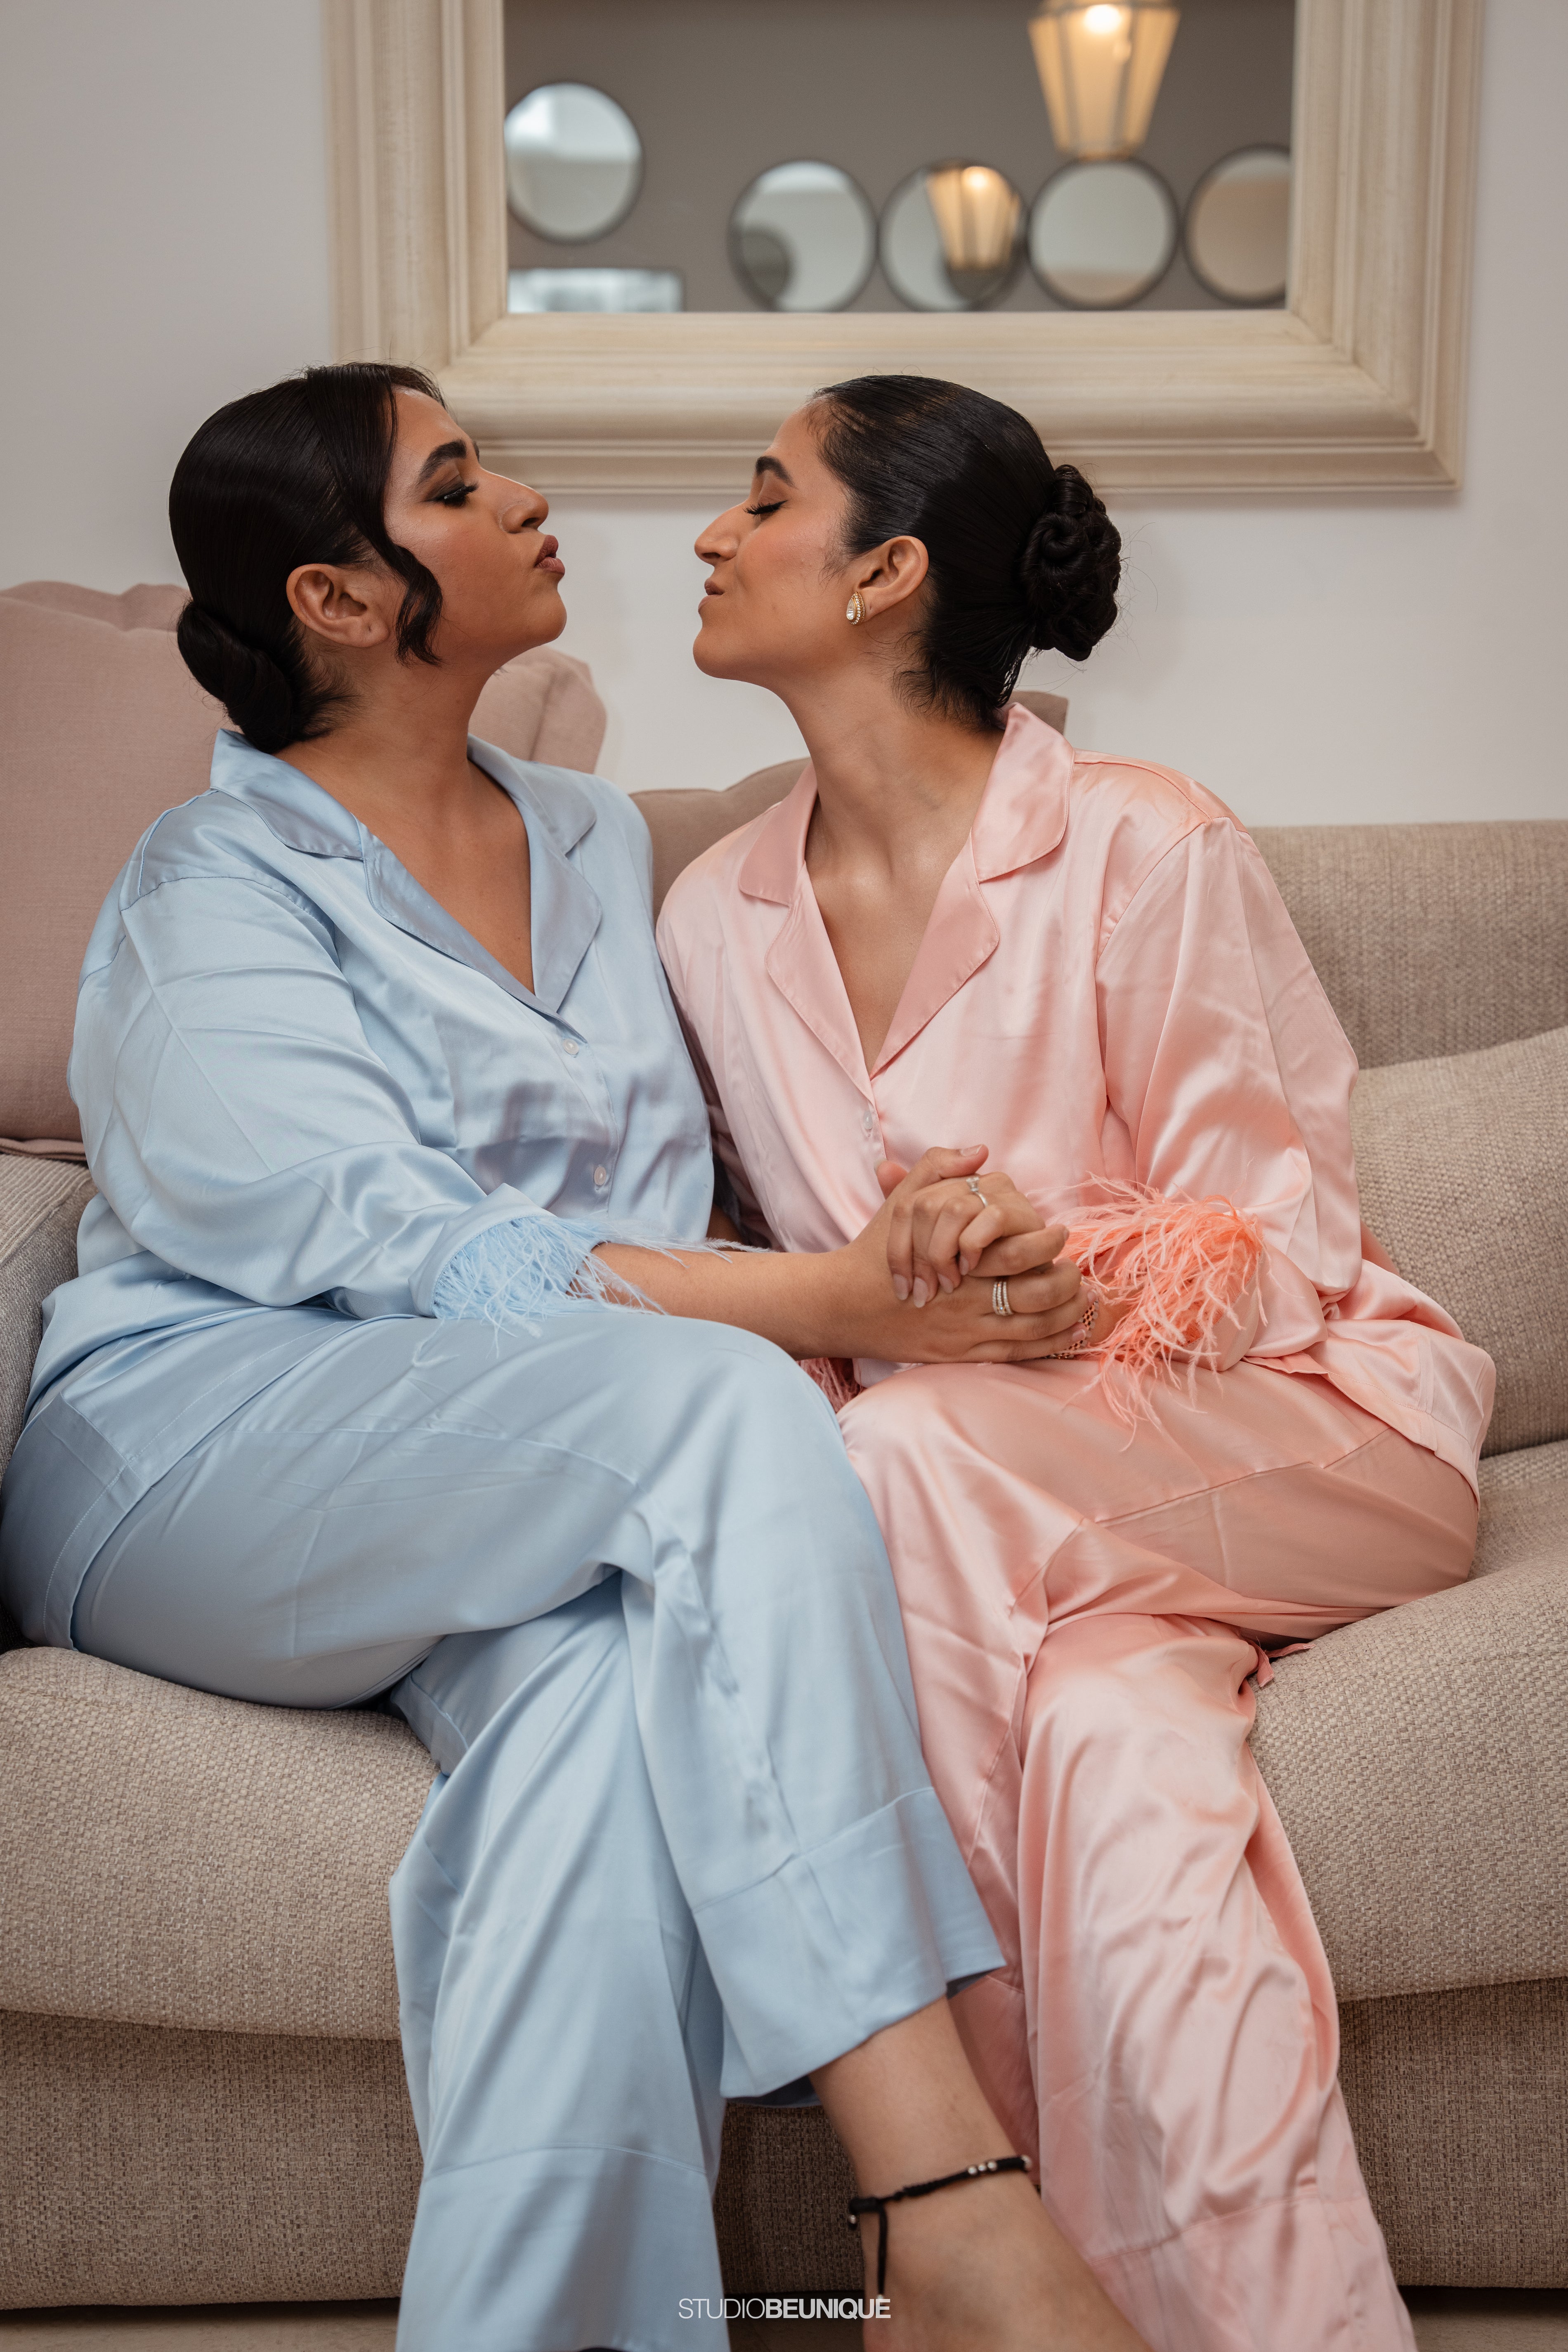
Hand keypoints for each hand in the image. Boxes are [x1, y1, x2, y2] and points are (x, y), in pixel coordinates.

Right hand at [831, 1149, 1089, 1364]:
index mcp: (958, 1258)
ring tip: (1081, 1298)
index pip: (1018, 1252)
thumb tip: (980, 1152)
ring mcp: (965, 1330)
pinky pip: (1016, 1353)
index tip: (1061, 1232)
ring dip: (1065, 1313)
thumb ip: (937, 1170)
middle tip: (1076, 1268)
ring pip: (1032, 1326)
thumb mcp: (901, 1202)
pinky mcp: (960, 1355)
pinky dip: (1049, 1344)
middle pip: (1035, 1294)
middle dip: (1066, 1282)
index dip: (1047, 1243)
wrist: (842, 1304)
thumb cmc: (874, 1251)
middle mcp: (967, 1297)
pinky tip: (1069, 1332)